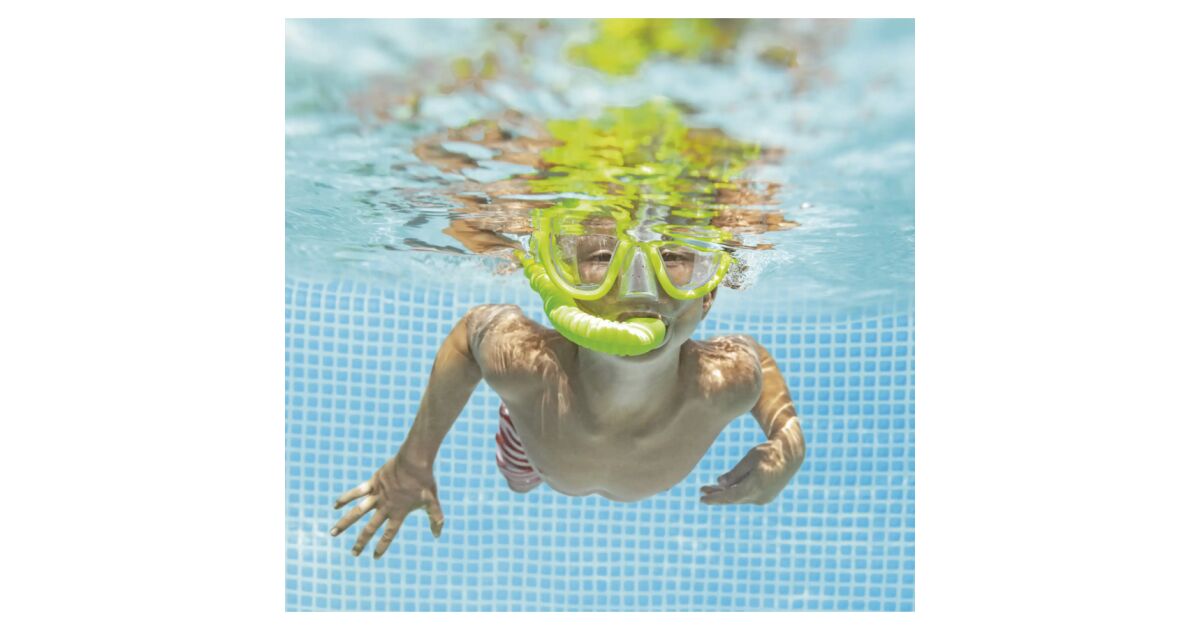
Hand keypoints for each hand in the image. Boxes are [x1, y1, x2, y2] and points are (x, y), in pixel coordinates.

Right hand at [330, 456, 444, 558]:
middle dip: (361, 542)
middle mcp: (385, 506)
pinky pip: (356, 492)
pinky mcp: (373, 482)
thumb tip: (438, 534)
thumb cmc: (425, 481)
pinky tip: (335, 505)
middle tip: (354, 553)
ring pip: (357, 512)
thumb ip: (435, 517)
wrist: (414, 461)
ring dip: (345, 523)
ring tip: (333, 533)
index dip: (382, 545)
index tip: (375, 556)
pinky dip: (345, 498)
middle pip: (370, 528)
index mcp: (399, 512)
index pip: (389, 534)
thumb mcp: (432, 501)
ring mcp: (377, 494)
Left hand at [701, 440, 800, 505]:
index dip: (715, 498)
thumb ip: (735, 472)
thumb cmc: (769, 453)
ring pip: (739, 498)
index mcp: (756, 485)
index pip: (731, 496)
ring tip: (708, 488)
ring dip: (724, 494)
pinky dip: (734, 493)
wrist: (791, 456)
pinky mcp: (765, 497)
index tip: (702, 499)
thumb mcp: (750, 458)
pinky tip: (723, 488)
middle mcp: (760, 496)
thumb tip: (720, 484)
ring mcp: (763, 498)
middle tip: (701, 492)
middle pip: (733, 498)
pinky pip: (746, 496)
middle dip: (717, 495)